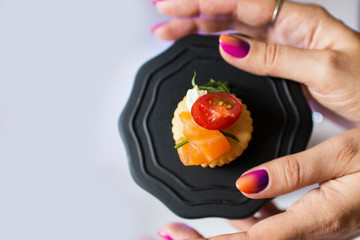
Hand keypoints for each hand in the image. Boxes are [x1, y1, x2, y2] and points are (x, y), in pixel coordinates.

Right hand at [152, 0, 359, 123]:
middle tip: (162, 20)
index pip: (242, 2)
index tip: (174, 6)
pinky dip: (213, 47)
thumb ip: (275, 57)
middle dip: (192, 14)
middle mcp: (284, 28)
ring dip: (197, 29)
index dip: (205, 3)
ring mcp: (277, 45)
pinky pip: (237, 49)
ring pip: (228, 29)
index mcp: (298, 21)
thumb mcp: (324, 68)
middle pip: (228, 13)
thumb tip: (230, 46)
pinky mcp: (274, 63)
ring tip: (169, 32)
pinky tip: (199, 47)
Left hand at [158, 129, 359, 239]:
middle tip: (172, 233)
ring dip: (226, 232)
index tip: (176, 236)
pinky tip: (239, 210)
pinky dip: (250, 220)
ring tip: (190, 226)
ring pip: (260, 236)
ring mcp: (313, 227)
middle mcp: (313, 231)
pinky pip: (275, 225)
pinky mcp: (315, 218)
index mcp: (319, 220)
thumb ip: (294, 172)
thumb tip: (248, 185)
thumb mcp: (344, 156)